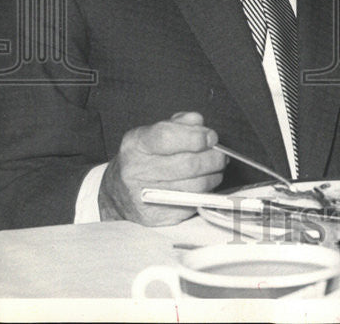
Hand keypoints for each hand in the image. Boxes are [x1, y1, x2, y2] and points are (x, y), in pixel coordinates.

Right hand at [98, 111, 226, 225]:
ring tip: (215, 169)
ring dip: (214, 176)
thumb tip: (198, 122)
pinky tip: (204, 185)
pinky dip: (206, 192)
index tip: (210, 137)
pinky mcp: (158, 216)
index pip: (168, 137)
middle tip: (220, 155)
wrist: (118, 193)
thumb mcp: (154, 133)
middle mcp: (137, 171)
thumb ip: (180, 124)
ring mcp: (146, 196)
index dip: (196, 136)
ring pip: (196, 186)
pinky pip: (193, 203)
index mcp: (136, 145)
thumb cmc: (144, 159)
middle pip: (188, 164)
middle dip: (213, 158)